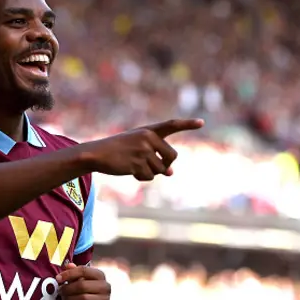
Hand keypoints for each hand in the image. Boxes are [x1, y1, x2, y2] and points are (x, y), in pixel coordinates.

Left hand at [56, 263, 110, 299]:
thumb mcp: (80, 280)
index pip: (83, 270)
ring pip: (84, 299)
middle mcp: (105, 287)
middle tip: (60, 291)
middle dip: (68, 289)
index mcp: (100, 275)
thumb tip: (68, 265)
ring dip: (71, 299)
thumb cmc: (86, 292)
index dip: (69, 274)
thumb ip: (74, 272)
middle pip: (82, 285)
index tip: (58, 279)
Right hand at [79, 119, 203, 180]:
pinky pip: (149, 176)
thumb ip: (156, 156)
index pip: (171, 125)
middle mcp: (148, 138)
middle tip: (154, 166)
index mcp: (149, 131)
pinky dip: (141, 177)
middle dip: (166, 165)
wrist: (97, 153)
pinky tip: (130, 171)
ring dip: (150, 172)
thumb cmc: (118, 150)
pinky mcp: (137, 163)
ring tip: (134, 166)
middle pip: (172, 156)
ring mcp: (143, 150)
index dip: (187, 124)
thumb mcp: (138, 148)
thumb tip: (170, 173)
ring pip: (160, 169)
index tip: (202, 122)